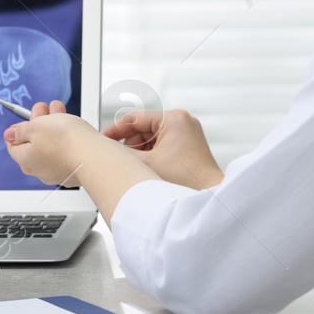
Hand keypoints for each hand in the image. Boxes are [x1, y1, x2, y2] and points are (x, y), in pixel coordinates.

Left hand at [4, 99, 102, 186]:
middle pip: (34, 143)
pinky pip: (66, 151)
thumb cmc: (64, 142)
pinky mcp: (74, 170)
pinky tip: (70, 125)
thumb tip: (9, 134)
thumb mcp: (34, 127)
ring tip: (57, 108)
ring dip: (53, 125)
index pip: (13, 145)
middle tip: (42, 108)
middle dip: (37, 122)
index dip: (17, 129)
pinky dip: (66, 137)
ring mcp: (58, 172)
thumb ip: (20, 130)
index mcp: (25, 160)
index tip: (23, 119)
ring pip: (51, 145)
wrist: (93, 156)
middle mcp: (40, 170)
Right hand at [100, 109, 223, 190]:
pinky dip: (152, 153)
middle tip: (117, 158)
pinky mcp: (189, 143)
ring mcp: (187, 131)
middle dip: (130, 144)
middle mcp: (182, 120)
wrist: (210, 195)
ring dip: (141, 150)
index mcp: (174, 118)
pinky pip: (162, 142)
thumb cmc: (186, 180)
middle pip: (143, 127)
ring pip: (152, 136)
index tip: (102, 139)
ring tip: (134, 166)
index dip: (115, 129)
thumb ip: (123, 153)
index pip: (135, 118)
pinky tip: (146, 167)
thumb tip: (106, 147)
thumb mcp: (147, 163)